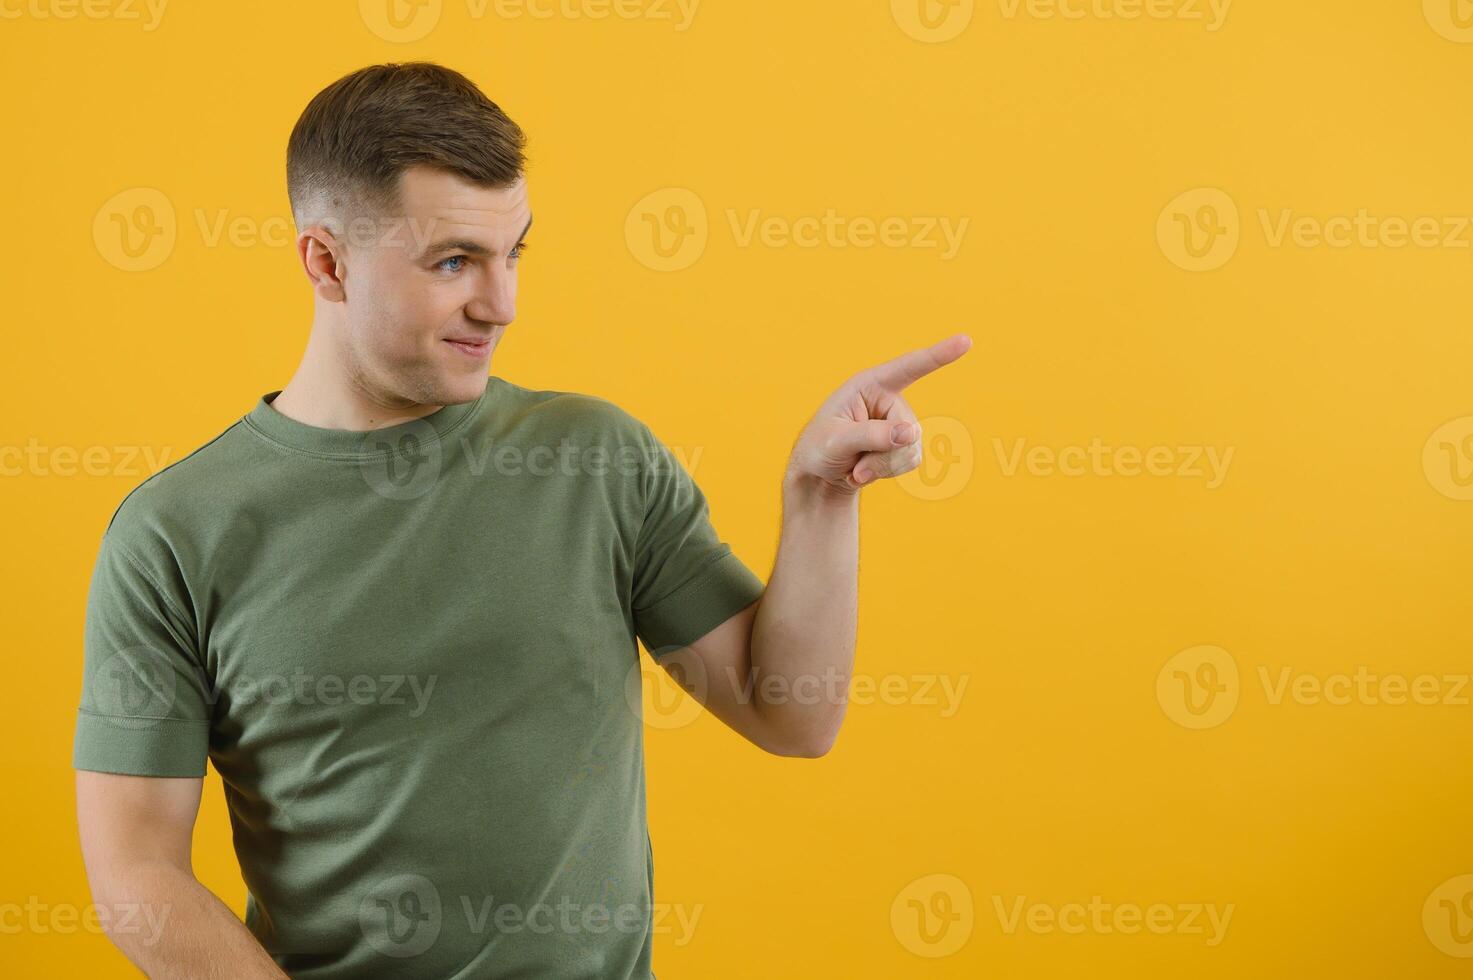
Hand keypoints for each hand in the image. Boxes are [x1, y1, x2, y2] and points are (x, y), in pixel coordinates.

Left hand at [785, 333, 971, 496]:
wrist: (819, 473)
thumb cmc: (819, 447)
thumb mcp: (836, 441)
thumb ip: (872, 435)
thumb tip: (911, 433)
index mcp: (870, 385)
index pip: (908, 367)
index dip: (938, 355)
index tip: (965, 341)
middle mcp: (889, 400)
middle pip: (908, 430)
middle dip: (883, 455)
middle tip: (855, 466)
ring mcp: (899, 423)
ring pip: (911, 450)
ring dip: (883, 467)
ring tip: (855, 469)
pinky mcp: (904, 444)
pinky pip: (910, 462)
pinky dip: (887, 473)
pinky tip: (864, 471)